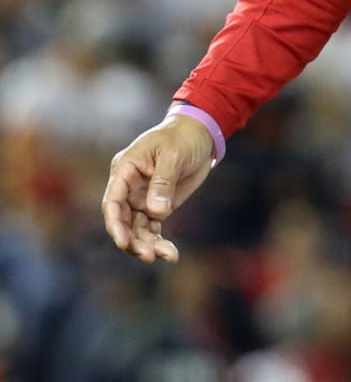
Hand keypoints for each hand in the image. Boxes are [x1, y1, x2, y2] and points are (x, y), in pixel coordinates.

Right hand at [101, 114, 215, 263]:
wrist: (201, 132)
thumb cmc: (183, 137)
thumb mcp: (173, 155)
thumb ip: (163, 182)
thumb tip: (156, 212)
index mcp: (125, 170)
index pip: (112, 202)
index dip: (115, 224)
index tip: (123, 242)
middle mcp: (129, 187)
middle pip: (122, 221)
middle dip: (133, 240)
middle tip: (148, 255)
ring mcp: (142, 198)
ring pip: (137, 229)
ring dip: (148, 245)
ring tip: (168, 255)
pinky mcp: (157, 205)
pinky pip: (153, 228)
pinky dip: (159, 241)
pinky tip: (171, 254)